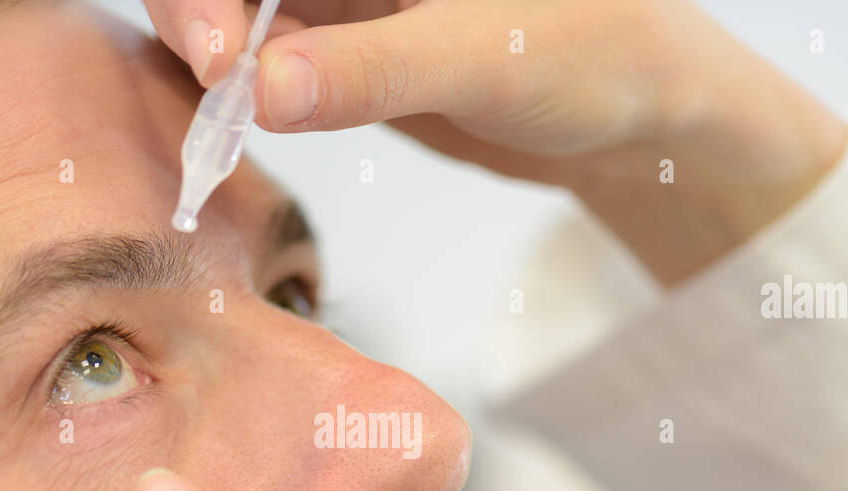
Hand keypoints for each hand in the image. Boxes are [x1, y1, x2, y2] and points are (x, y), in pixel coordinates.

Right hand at [143, 0, 847, 283]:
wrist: (643, 117)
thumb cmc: (604, 54)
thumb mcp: (489, 60)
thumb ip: (377, 72)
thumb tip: (260, 91)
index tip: (219, 52)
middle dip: (204, 14)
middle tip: (213, 88)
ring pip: (248, 10)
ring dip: (219, 59)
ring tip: (218, 123)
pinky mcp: (354, 44)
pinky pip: (275, 58)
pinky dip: (248, 90)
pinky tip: (238, 121)